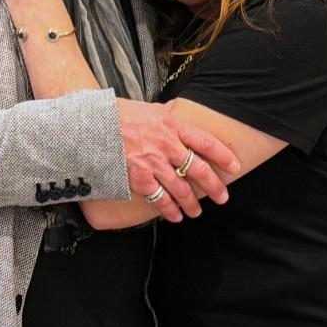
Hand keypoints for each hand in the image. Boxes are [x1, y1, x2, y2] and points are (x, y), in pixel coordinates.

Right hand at [116, 98, 240, 222]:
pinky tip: (175, 217)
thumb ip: (167, 115)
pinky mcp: (138, 177)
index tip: (234, 167)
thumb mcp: (150, 109)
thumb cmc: (120, 115)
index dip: (223, 155)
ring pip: (181, 188)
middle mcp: (166, 144)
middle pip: (198, 169)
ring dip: (191, 204)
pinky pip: (159, 198)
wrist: (92, 125)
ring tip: (197, 212)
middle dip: (214, 186)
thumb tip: (178, 111)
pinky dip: (169, 210)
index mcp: (172, 125)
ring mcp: (152, 162)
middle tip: (222, 197)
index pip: (205, 141)